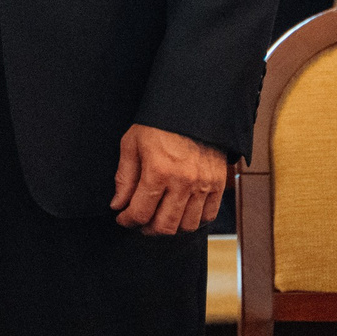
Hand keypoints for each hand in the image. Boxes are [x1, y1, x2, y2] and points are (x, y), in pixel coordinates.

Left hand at [111, 125, 228, 234]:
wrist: (193, 107)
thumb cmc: (159, 123)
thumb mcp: (132, 143)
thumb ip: (124, 177)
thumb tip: (118, 205)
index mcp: (159, 171)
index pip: (140, 213)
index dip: (127, 221)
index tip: (122, 218)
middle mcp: (183, 181)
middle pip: (164, 226)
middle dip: (147, 229)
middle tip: (140, 221)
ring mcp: (203, 184)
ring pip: (187, 225)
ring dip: (170, 227)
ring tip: (160, 217)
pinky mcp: (218, 182)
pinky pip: (208, 216)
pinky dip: (194, 220)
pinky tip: (182, 212)